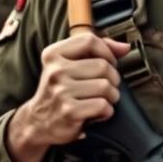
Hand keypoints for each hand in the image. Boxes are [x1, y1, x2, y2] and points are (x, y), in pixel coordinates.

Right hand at [6, 34, 129, 161]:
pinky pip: (103, 106)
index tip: (108, 62)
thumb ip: (97, 50)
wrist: (37, 122)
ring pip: (105, 86)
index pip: (89, 40)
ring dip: (111, 96)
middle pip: (103, 66)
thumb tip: (125, 47)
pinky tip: (97, 113)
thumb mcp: (69, 65)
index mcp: (53, 54)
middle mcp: (55, 71)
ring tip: (102, 100)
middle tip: (105, 87)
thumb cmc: (60, 90)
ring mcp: (61, 92)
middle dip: (112, 78)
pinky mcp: (69, 112)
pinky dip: (106, 111)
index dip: (106, 51)